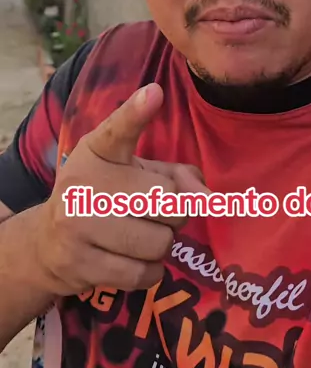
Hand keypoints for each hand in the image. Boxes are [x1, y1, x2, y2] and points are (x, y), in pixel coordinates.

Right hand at [32, 83, 208, 294]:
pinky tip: (133, 258)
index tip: (154, 93)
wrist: (48, 243)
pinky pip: (145, 273)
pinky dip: (151, 270)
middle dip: (174, 212)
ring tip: (141, 235)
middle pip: (166, 201)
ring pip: (159, 242)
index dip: (137, 112)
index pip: (119, 129)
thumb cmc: (107, 197)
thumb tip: (205, 197)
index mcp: (99, 150)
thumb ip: (177, 175)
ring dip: (162, 244)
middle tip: (156, 212)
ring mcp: (78, 225)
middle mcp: (84, 183)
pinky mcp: (81, 264)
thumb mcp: (136, 172)